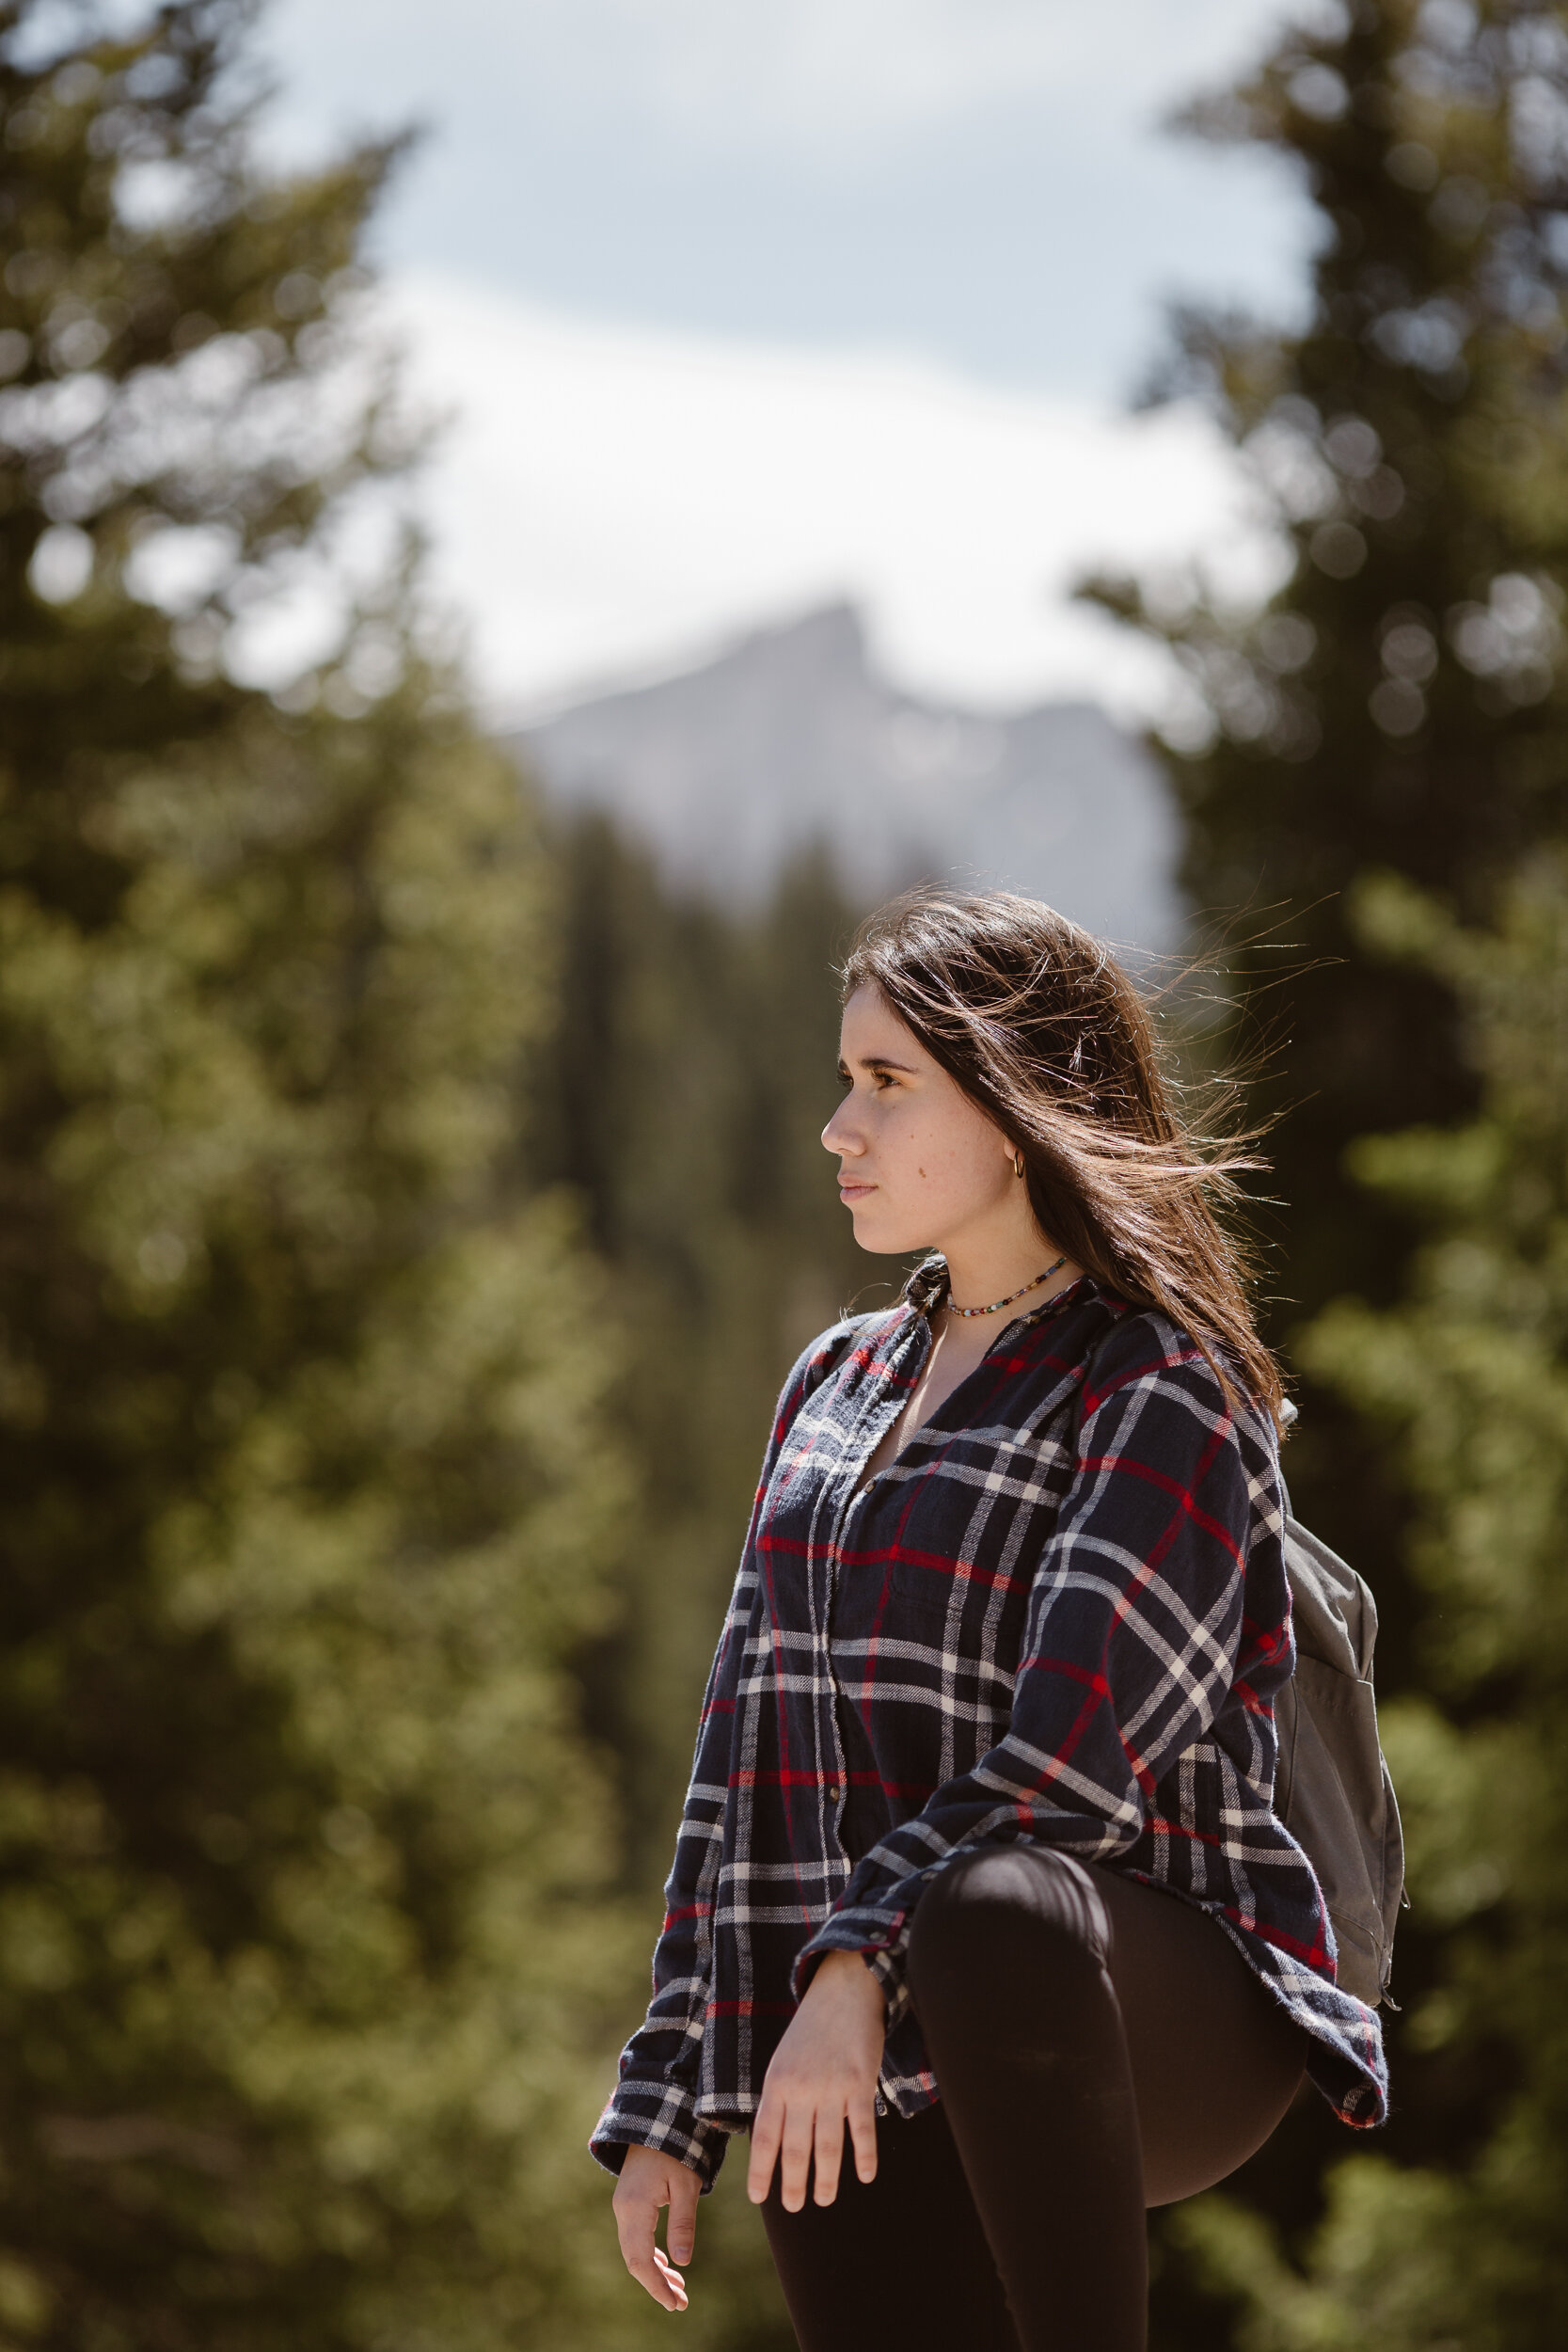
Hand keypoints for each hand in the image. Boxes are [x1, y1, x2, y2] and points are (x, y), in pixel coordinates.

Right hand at [613, 2142, 699, 2312]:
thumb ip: (683, 2222)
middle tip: (681, 2303)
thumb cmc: (676, 2150)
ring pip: (634, 2249)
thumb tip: (683, 2262)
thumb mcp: (686, 2185)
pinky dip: (651, 2254)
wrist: (655, 2118)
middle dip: (657, 2283)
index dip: (656, 2285)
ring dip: (655, 2271)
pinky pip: (635, 2237)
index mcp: (635, 2208)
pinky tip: (666, 2264)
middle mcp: (623, 2210)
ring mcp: (623, 2206)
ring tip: (679, 2289)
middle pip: (635, 2259)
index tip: (674, 2303)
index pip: (640, 2260)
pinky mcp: (629, 2202)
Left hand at [746, 1948, 885, 2212]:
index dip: (761, 2170)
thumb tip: (773, 2141)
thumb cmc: (811, 2029)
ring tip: (823, 2201)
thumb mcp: (783, 2059)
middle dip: (794, 2183)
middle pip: (796, 2148)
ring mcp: (831, 2086)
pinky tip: (865, 2175)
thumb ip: (779, 2097)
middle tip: (795, 2207)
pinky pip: (862, 2128)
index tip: (759, 2197)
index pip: (765, 2136)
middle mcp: (801, 2088)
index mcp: (777, 2082)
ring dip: (826, 2179)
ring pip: (827, 2146)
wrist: (843, 1989)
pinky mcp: (860, 2082)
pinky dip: (864, 2155)